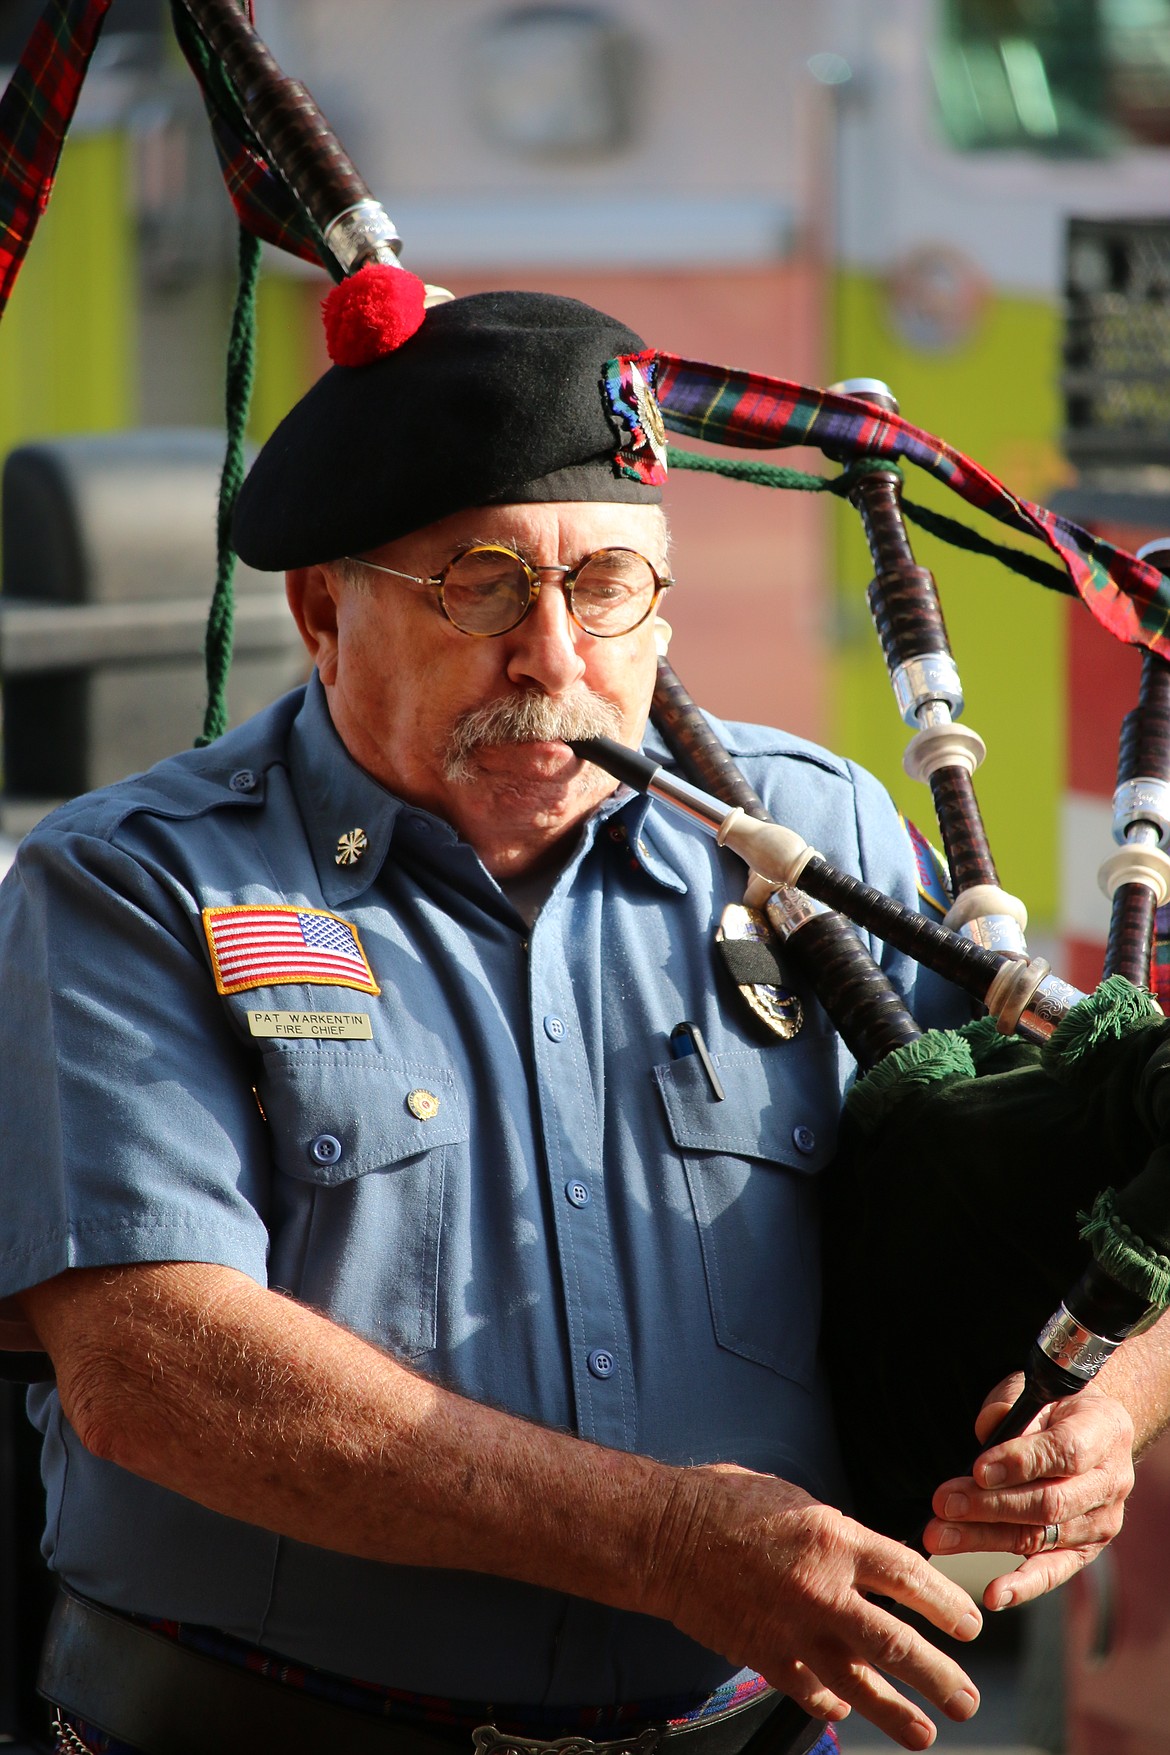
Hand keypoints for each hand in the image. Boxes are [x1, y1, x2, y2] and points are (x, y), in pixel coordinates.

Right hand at [656, 1463, 981, 1751]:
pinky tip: (848, 1710)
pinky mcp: (765, 1656)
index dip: (946, 1603)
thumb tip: (872, 1563)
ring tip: (927, 1733)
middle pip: (896, 1642)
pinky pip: (812, 1690)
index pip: (908, 1576)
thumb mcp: (797, 1501)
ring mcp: (793, 1628)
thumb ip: (839, 1537)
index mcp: (834, 1538)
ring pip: (860, 1682)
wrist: (666, 1536)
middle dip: (939, 1675)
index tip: (969, 1624)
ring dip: (899, 1712)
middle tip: (966, 1697)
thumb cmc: (728, 1504)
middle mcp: (822, 1589)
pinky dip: (834, 1703)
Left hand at [922, 1374, 1135, 1608]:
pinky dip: (1023, 1585)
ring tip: (940, 1535)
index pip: (1064, 1453)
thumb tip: (986, 1433)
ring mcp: (1102, 1521)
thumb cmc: (1052, 1407)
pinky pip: (1054, 1571)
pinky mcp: (1087, 1549)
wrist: (1086, 1430)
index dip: (1019, 1463)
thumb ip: (1009, 1407)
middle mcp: (1111, 1482)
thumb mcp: (1033, 1391)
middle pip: (1049, 1503)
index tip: (977, 1470)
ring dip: (985, 1538)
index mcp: (1104, 1431)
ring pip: (1040, 1536)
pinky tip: (993, 1595)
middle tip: (944, 1503)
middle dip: (989, 1505)